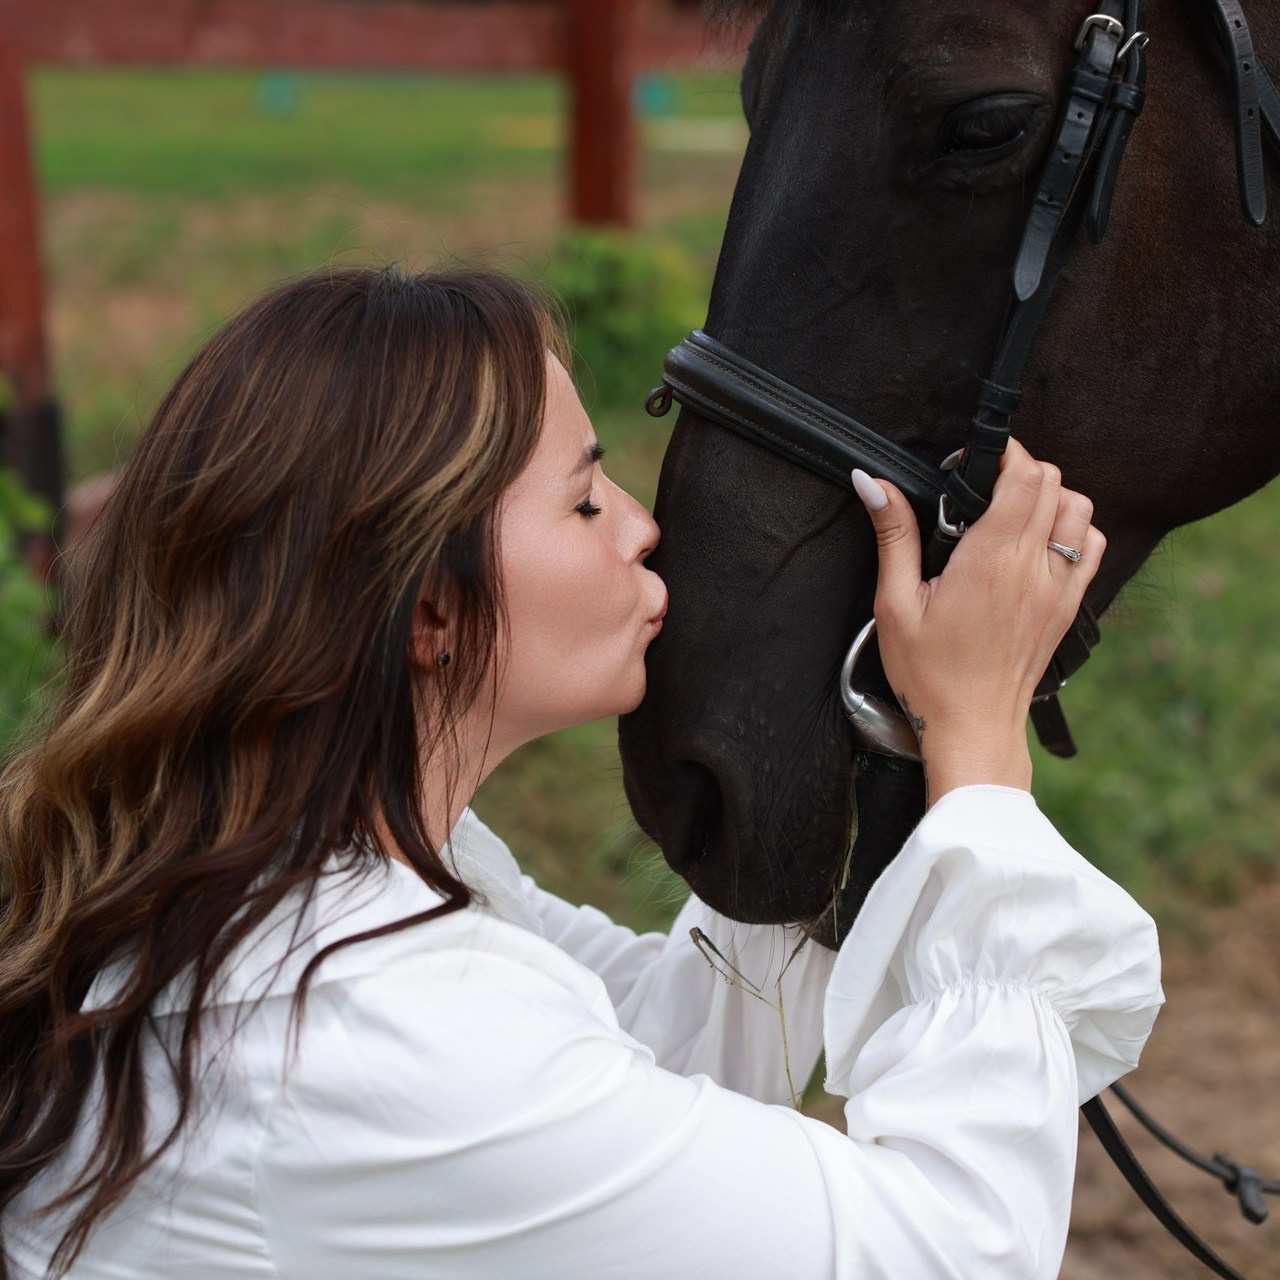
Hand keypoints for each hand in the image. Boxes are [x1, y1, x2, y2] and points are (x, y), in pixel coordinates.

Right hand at [851, 440, 1104, 802]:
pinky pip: (1091, 545)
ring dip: (1049, 496)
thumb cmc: (929, 674)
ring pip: (1079, 507)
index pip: (1024, 476)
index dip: (1003, 454)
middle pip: (1053, 481)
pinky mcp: (1070, 606)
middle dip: (1019, 470)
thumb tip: (872, 483)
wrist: (973, 728)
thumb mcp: (895, 604)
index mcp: (990, 561)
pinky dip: (1072, 529)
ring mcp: (1059, 587)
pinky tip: (1038, 543)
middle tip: (983, 488)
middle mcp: (1033, 568)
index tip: (974, 461)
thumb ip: (894, 536)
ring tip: (1012, 513)